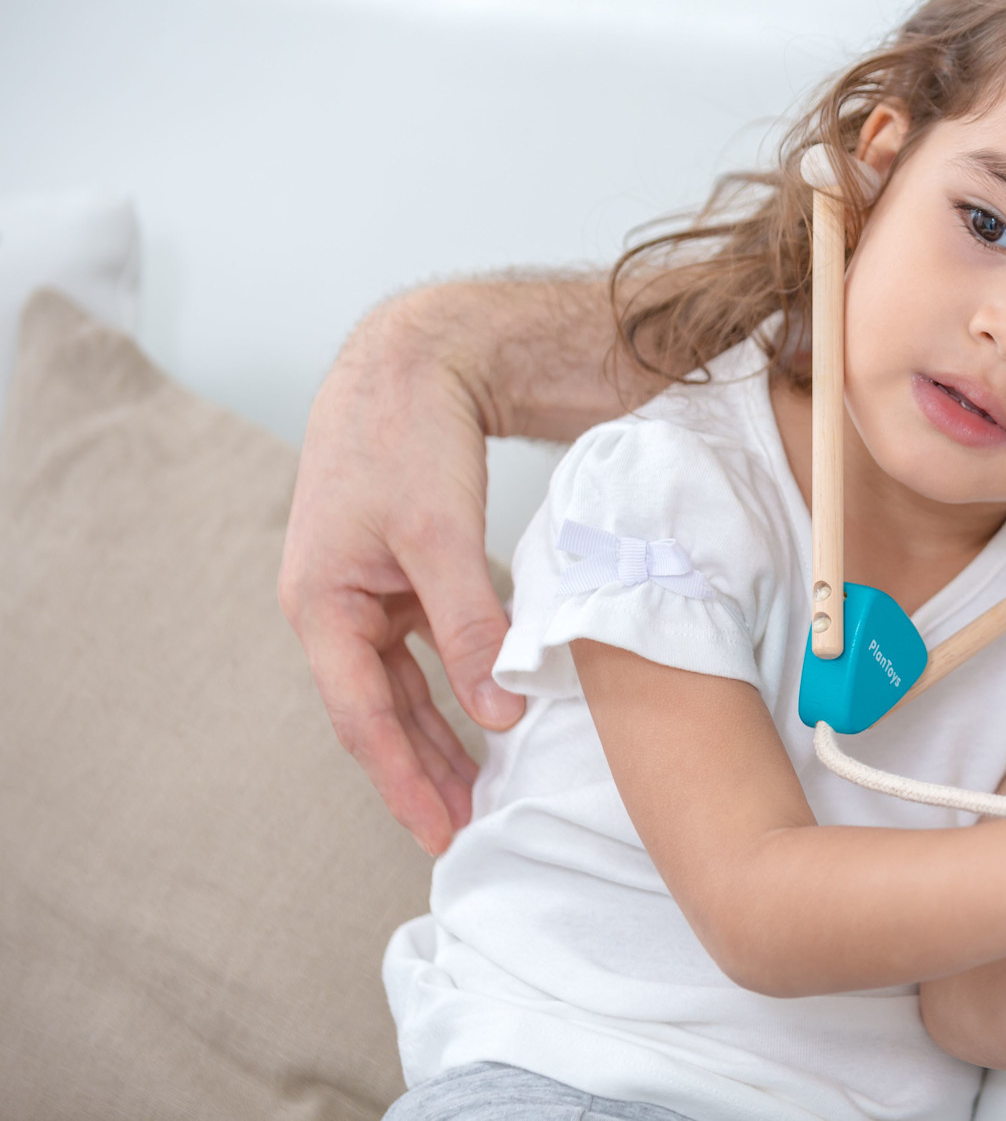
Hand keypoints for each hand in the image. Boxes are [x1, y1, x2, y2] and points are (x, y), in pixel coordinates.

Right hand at [279, 293, 524, 853]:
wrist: (412, 357)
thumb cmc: (409, 437)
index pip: (362, 718)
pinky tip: (487, 710)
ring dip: (437, 733)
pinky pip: (421, 645)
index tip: (441, 835)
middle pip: (377, 711)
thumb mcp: (439, 537)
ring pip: (401, 682)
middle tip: (464, 832)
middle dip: (420, 773)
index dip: (402, 782)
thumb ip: (468, 627)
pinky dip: (452, 680)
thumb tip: (498, 712)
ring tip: (477, 789)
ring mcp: (364, 587)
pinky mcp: (397, 569)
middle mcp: (333, 604)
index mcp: (321, 603)